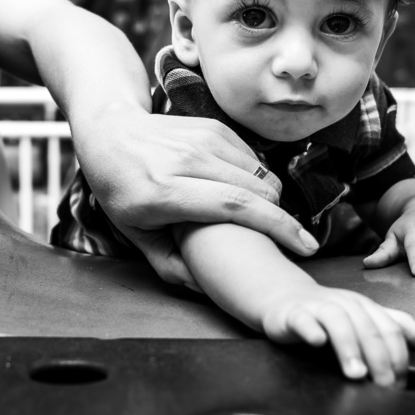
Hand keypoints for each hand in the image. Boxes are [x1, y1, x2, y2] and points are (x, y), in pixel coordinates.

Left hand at [73, 108, 319, 287]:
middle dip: (280, 218)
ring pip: (260, 173)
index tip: (304, 246)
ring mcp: (200, 138)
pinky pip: (252, 157)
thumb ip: (171, 266)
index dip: (276, 226)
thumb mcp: (135, 235)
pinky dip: (257, 179)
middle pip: (256, 189)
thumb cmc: (121, 191)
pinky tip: (243, 192)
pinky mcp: (212, 127)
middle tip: (285, 240)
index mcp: (163, 191)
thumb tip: (209, 287)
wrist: (110, 133)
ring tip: (261, 218)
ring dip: (270, 199)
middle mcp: (185, 160)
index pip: (234, 206)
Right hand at [261, 284, 414, 385]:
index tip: (399, 380)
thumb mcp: (362, 317)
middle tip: (383, 384)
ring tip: (356, 373)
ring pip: (338, 322)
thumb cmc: (326, 314)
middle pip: (366, 327)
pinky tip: (318, 342)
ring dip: (349, 347)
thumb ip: (393, 326)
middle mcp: (345, 304)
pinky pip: (304, 320)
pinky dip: (312, 330)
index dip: (397, 354)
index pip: (388, 328)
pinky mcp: (294, 314)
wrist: (284, 299)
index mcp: (364, 307)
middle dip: (378, 357)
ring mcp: (319, 307)